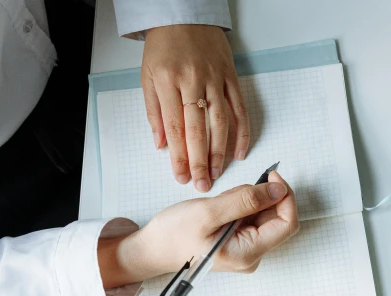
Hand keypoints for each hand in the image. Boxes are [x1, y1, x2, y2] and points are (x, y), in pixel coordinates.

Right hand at [98, 172, 298, 288]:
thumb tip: (278, 190)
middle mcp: (252, 256)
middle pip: (276, 218)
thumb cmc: (174, 234)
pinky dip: (239, 206)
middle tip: (230, 193)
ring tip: (219, 204)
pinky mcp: (239, 242)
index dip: (284, 195)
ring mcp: (246, 250)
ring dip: (247, 201)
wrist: (152, 248)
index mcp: (248, 253)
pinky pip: (250, 218)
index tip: (271, 175)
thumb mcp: (208, 212)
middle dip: (260, 197)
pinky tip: (219, 208)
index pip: (287, 223)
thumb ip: (246, 200)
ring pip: (262, 215)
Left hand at [141, 25, 249, 191]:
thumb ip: (154, 112)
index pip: (175, 128)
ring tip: (218, 173)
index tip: (182, 177)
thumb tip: (161, 145)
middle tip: (202, 184)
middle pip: (198, 130)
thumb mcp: (148, 76)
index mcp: (168, 82)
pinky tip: (240, 151)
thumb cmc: (163, 47)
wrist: (183, 14)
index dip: (179, 156)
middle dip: (200, 161)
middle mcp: (193, 81)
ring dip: (220, 151)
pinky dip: (242, 131)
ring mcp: (214, 79)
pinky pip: (239, 108)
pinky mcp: (230, 76)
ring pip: (220, 122)